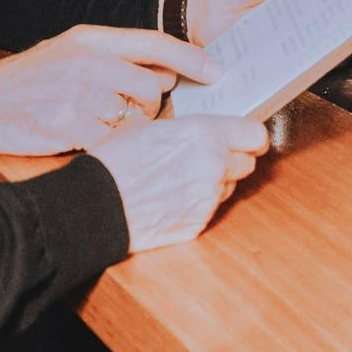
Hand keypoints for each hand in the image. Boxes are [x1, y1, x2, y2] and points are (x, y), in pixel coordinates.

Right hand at [0, 24, 218, 157]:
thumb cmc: (29, 80)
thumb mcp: (71, 52)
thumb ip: (117, 58)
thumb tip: (164, 74)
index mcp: (91, 38)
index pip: (155, 43)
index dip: (190, 58)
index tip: (214, 70)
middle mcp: (89, 61)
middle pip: (149, 86)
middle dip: (152, 104)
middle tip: (136, 110)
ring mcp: (80, 94)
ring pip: (132, 116)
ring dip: (126, 126)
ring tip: (99, 121)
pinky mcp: (72, 125)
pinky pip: (111, 139)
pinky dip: (107, 143)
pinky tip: (86, 135)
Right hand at [92, 114, 269, 252]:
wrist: (97, 205)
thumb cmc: (115, 161)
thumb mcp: (148, 127)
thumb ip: (185, 129)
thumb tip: (197, 130)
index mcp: (205, 135)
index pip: (255, 135)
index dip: (250, 136)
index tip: (244, 137)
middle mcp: (214, 166)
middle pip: (247, 162)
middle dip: (233, 158)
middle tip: (211, 155)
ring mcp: (209, 199)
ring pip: (229, 186)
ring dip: (216, 181)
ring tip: (184, 176)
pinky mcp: (199, 224)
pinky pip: (210, 209)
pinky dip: (198, 203)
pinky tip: (173, 197)